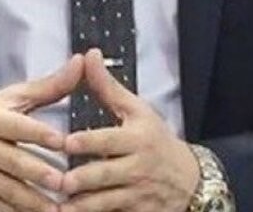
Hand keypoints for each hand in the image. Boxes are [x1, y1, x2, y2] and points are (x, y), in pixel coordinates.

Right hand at [0, 54, 84, 211]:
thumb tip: (80, 64)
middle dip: (39, 173)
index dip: (39, 134)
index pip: (16, 127)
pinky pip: (5, 211)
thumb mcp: (10, 99)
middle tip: (64, 181)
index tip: (61, 140)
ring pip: (11, 192)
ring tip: (59, 209)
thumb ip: (49, 86)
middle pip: (14, 162)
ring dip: (35, 202)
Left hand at [59, 49, 198, 211]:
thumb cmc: (155, 140)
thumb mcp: (137, 110)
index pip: (110, 140)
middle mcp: (138, 167)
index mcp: (137, 139)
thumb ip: (107, 87)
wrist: (191, 180)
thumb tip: (88, 55)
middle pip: (107, 174)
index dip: (88, 142)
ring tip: (60, 205)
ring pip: (107, 201)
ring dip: (84, 205)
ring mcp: (138, 194)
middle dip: (84, 179)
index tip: (67, 142)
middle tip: (60, 180)